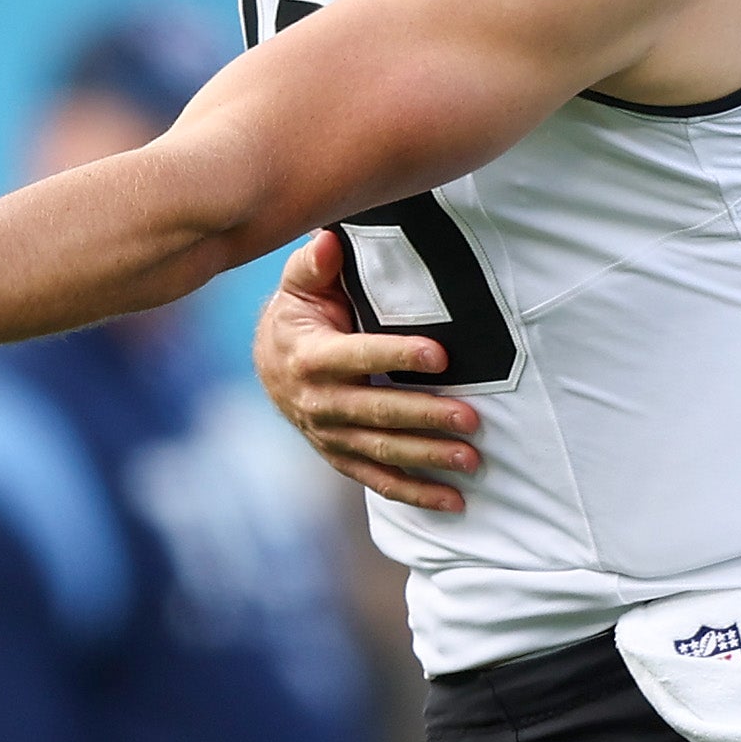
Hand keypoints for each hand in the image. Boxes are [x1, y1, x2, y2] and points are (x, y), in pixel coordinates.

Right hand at [256, 231, 475, 510]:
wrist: (269, 362)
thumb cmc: (299, 313)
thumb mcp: (301, 283)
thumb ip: (315, 264)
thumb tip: (329, 240)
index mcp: (310, 356)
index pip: (357, 357)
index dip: (396, 356)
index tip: (439, 355)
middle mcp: (317, 402)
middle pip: (376, 412)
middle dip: (425, 416)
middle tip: (471, 418)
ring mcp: (329, 435)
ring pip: (382, 451)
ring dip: (428, 457)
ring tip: (471, 459)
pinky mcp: (341, 456)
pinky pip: (378, 480)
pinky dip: (416, 493)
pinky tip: (453, 501)